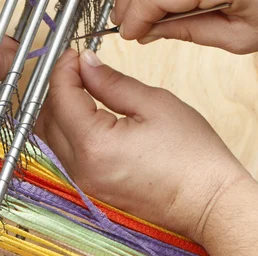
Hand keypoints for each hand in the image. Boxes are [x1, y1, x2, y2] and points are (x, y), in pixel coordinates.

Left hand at [36, 48, 244, 239]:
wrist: (210, 202)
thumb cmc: (193, 157)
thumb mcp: (153, 103)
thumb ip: (110, 82)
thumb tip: (86, 63)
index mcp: (94, 144)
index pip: (61, 96)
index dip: (64, 68)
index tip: (75, 54)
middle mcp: (81, 168)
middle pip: (47, 117)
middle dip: (58, 87)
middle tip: (79, 67)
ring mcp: (85, 182)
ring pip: (51, 137)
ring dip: (60, 108)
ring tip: (84, 87)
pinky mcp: (92, 188)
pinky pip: (65, 153)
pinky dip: (68, 128)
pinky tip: (88, 113)